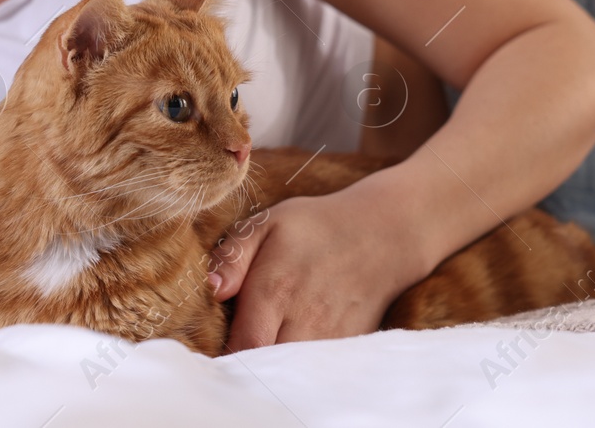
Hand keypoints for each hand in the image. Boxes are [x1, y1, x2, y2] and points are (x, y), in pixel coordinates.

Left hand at [206, 173, 431, 350]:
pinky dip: (300, 364)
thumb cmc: (315, 226)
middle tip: (238, 344)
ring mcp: (330, 336)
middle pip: (267, 365)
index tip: (217, 344)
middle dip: (248, 361)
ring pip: (292, 370)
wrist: (382, 234)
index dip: (226, 353)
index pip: (243, 345)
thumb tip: (212, 290)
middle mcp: (304, 319)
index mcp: (275, 289)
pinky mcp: (348, 344)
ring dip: (274, 363)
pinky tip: (290, 343)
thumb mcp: (267, 224)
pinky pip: (316, 367)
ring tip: (264, 344)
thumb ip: (233, 256)